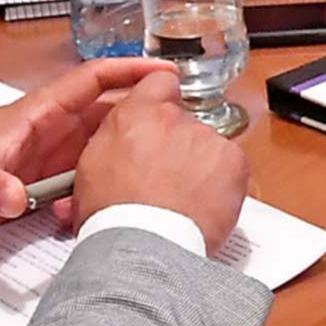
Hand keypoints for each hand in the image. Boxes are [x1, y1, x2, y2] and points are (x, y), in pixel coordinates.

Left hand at [0, 56, 169, 232]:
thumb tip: (15, 199)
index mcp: (39, 113)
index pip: (93, 80)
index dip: (130, 71)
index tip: (166, 71)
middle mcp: (52, 129)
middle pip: (110, 110)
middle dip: (147, 110)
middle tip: (187, 121)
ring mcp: (52, 154)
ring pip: (105, 142)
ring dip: (133, 146)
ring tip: (170, 158)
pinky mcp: (47, 179)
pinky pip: (90, 172)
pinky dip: (110, 177)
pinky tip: (127, 194)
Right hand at [64, 71, 250, 252]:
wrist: (144, 244)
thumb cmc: (113, 215)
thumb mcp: (93, 168)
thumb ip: (115, 141)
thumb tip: (125, 142)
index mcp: (136, 114)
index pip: (160, 81)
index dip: (164, 98)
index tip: (166, 116)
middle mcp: (174, 118)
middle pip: (185, 122)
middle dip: (179, 146)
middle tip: (168, 179)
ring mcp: (206, 137)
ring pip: (208, 146)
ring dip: (201, 166)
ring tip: (185, 199)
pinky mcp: (233, 160)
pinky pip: (231, 165)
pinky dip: (223, 182)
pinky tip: (205, 203)